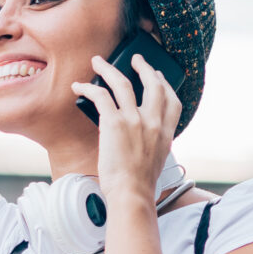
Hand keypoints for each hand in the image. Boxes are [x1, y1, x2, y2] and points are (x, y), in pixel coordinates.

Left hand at [73, 52, 182, 214]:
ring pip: (122, 83)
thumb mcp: (156, 159)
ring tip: (99, 62)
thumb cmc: (139, 184)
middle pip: (152, 84)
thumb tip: (141, 137)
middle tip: (136, 59)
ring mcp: (135, 120)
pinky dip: (88, 88)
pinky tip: (79, 86)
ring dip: (109, 69)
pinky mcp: (114, 123)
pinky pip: (100, 96)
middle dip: (144, 68)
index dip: (166, 85)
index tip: (159, 77)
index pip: (173, 101)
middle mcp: (154, 122)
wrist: (131, 193)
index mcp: (167, 132)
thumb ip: (154, 143)